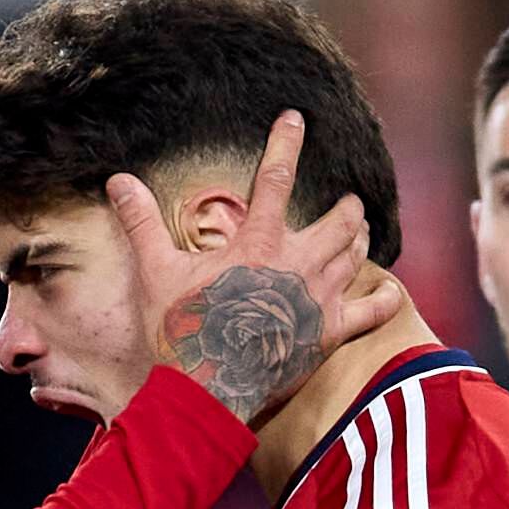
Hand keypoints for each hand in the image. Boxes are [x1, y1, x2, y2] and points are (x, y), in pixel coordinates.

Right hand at [113, 107, 396, 424]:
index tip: (295, 118)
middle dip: (346, 207)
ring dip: (360, 239)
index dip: (286, 142)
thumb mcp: (157, 274)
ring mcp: (319, 298)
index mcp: (258, 242)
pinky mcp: (330, 333)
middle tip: (347, 203)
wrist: (208, 391)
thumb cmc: (182, 332)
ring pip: (357, 253)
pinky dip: (385, 299)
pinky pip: (374, 311)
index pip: (276, 177)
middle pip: (340, 218)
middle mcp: (299, 262)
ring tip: (359, 232)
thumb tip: (118, 181)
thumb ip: (143, 223)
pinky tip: (390, 292)